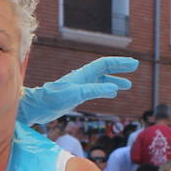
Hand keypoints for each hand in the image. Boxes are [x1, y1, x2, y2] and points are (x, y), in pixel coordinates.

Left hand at [17, 56, 138, 124]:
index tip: (133, 63)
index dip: (119, 63)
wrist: (37, 107)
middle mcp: (82, 78)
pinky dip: (105, 90)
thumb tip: (113, 88)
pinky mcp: (76, 96)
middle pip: (105, 69)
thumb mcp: (75, 94)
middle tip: (134, 68)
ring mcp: (80, 86)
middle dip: (119, 68)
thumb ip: (93, 90)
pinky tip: (112, 94)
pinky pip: (95, 90)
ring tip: (127, 85)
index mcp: (82, 74)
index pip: (104, 64)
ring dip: (114, 81)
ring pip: (101, 80)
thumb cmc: (52, 99)